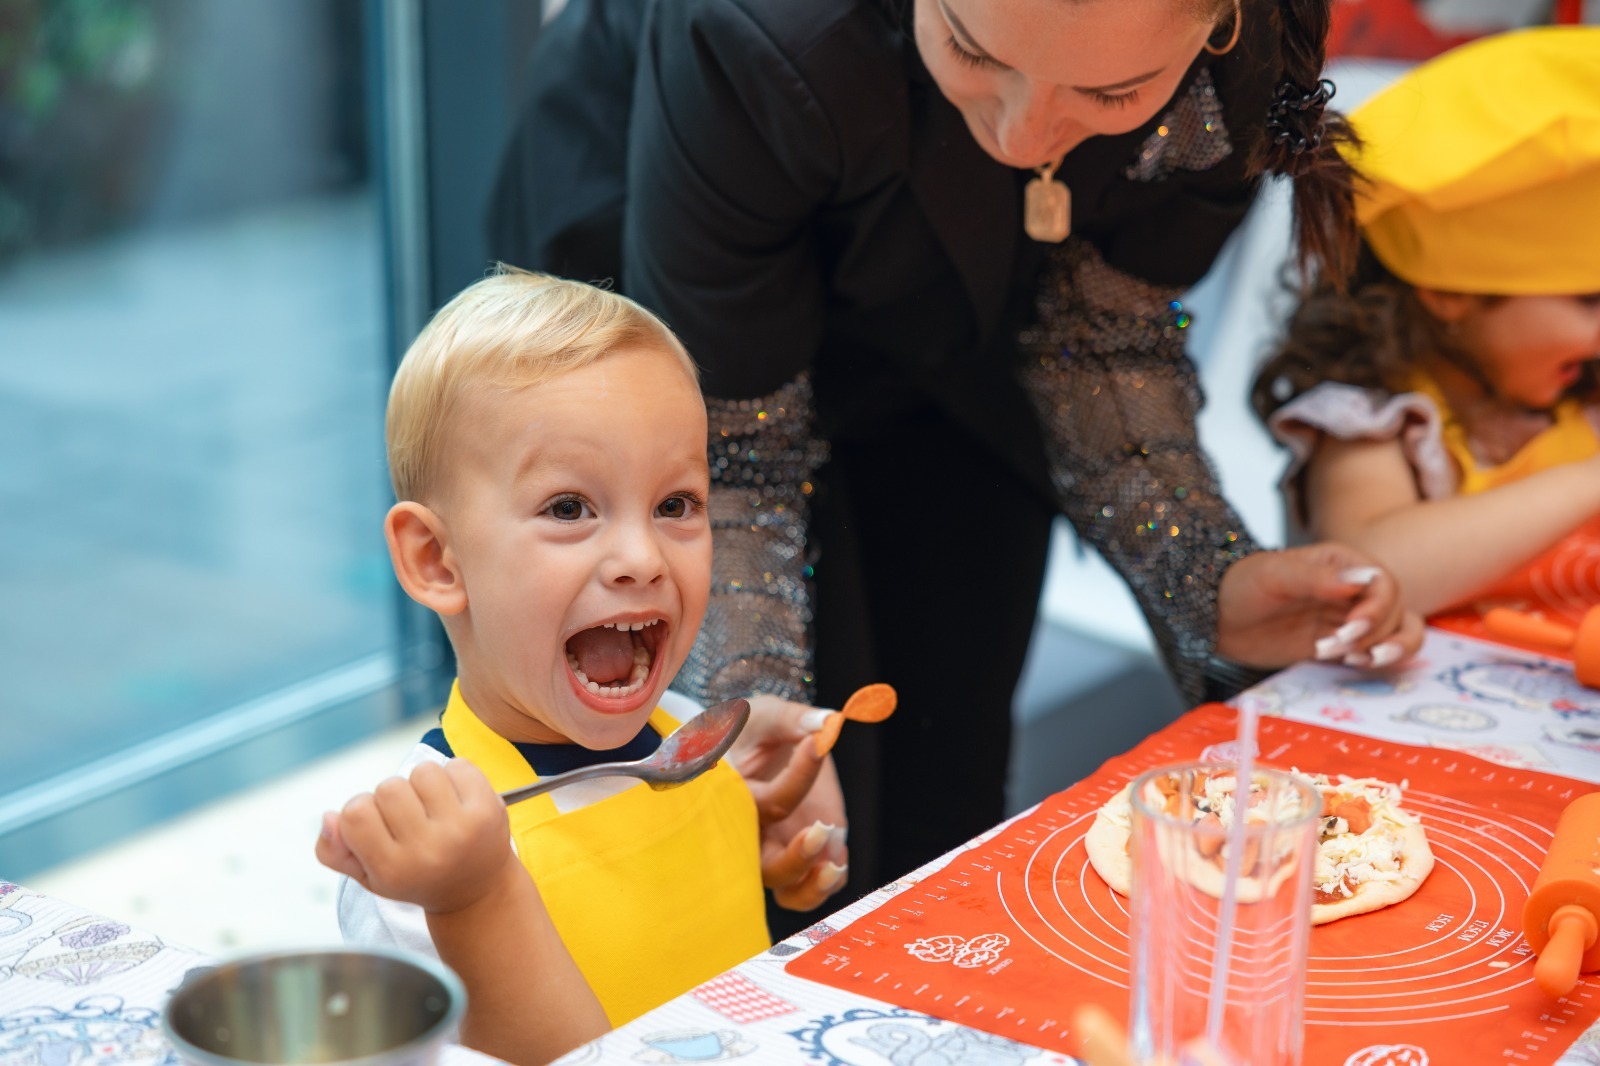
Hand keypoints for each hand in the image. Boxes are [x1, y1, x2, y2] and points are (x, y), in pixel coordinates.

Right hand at [316, 759, 516, 914]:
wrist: (477, 891)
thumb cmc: (416, 876)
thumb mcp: (370, 876)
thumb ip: (335, 851)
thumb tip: (328, 817)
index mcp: (394, 869)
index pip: (355, 813)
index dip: (360, 811)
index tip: (376, 826)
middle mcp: (428, 850)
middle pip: (388, 787)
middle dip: (393, 796)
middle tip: (409, 819)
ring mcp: (461, 829)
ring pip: (422, 771)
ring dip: (423, 783)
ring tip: (432, 807)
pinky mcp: (488, 809)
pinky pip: (457, 765)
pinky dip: (453, 775)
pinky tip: (455, 801)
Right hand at [727, 694, 848, 910]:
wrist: (756, 744)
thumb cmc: (752, 730)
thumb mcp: (764, 716)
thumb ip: (790, 719)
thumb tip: (825, 723)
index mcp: (734, 801)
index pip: (769, 802)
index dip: (798, 777)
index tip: (816, 743)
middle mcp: (753, 834)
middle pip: (767, 870)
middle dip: (795, 861)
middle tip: (821, 829)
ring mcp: (778, 847)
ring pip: (789, 891)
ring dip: (811, 888)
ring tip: (833, 867)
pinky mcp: (803, 851)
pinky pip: (814, 885)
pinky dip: (828, 881)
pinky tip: (838, 858)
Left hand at [1215, 543, 1424, 670]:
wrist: (1220, 618)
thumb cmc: (1242, 586)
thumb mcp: (1273, 575)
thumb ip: (1315, 577)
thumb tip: (1361, 578)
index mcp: (1342, 563)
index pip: (1383, 582)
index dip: (1376, 608)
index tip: (1350, 628)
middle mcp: (1355, 588)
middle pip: (1395, 610)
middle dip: (1372, 634)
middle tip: (1334, 646)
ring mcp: (1352, 617)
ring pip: (1401, 630)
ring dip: (1389, 648)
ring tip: (1356, 660)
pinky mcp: (1345, 643)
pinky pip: (1382, 650)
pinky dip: (1380, 659)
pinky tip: (1355, 664)